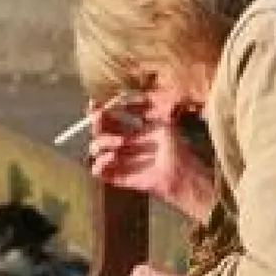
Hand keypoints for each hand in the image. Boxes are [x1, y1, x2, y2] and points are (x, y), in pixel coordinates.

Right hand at [88, 97, 217, 221]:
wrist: (180, 173)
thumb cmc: (175, 148)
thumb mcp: (163, 123)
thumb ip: (145, 110)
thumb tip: (125, 98)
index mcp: (131, 132)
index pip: (108, 120)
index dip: (98, 112)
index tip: (94, 103)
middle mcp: (122, 146)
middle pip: (98, 133)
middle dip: (97, 124)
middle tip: (100, 118)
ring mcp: (119, 161)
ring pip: (95, 151)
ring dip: (102, 143)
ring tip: (120, 142)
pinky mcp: (118, 177)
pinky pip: (98, 171)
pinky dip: (100, 163)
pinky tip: (112, 157)